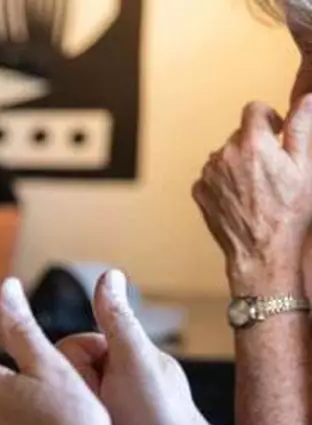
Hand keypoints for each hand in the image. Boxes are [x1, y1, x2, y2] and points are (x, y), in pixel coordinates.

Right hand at [54, 270, 214, 424]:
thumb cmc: (159, 415)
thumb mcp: (134, 359)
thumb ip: (117, 319)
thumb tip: (110, 274)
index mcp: (120, 357)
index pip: (73, 346)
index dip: (75, 363)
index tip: (95, 382)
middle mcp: (110, 381)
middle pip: (64, 372)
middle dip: (77, 391)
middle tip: (101, 409)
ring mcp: (102, 410)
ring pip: (61, 400)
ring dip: (76, 414)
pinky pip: (66, 424)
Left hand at [192, 97, 311, 291]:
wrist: (262, 251)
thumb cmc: (289, 212)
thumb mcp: (305, 167)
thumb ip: (302, 128)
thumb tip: (307, 99)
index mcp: (252, 143)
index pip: (253, 109)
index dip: (268, 118)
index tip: (276, 132)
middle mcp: (224, 154)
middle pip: (239, 135)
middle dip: (255, 144)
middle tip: (272, 169)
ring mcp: (208, 174)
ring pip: (225, 155)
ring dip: (239, 163)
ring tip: (258, 187)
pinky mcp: (199, 191)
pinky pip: (212, 176)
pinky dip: (225, 181)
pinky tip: (242, 198)